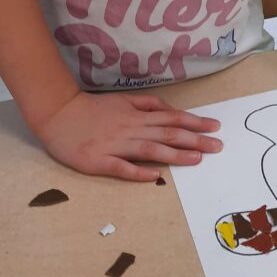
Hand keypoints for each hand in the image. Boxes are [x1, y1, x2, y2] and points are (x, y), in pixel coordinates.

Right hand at [36, 91, 222, 180]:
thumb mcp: (123, 100)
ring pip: (150, 149)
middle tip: (217, 146)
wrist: (59, 115)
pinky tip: (155, 176)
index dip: (195, 122)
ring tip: (197, 159)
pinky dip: (139, 171)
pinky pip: (122, 167)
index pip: (172, 118)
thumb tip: (171, 110)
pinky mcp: (99, 161)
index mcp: (137, 115)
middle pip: (167, 134)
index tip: (215, 127)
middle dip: (195, 140)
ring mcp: (115, 145)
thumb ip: (148, 104)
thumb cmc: (93, 109)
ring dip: (175, 154)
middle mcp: (131, 129)